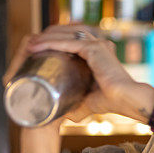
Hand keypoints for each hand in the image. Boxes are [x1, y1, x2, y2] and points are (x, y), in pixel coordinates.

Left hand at [2, 25, 140, 126]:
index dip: (52, 44)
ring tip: (28, 45)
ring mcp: (96, 44)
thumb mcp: (89, 102)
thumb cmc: (111, 102)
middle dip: (45, 38)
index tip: (35, 52)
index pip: (70, 42)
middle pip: (65, 35)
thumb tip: (67, 117)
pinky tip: (36, 46)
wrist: (125, 100)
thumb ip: (78, 106)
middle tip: (28, 47)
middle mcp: (98, 44)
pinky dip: (50, 43)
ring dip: (44, 38)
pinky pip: (67, 42)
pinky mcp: (93, 47)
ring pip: (64, 36)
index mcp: (97, 53)